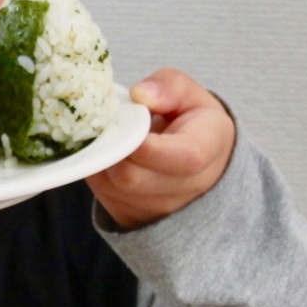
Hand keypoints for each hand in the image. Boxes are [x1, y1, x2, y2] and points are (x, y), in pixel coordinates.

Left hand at [86, 69, 236, 231]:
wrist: (202, 163)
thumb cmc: (194, 123)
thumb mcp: (190, 94)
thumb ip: (168, 87)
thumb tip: (140, 96)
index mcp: (207, 151)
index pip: (180, 158)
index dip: (145, 143)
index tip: (125, 121)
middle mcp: (187, 190)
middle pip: (132, 177)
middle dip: (113, 148)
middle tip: (108, 125)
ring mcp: (160, 210)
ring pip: (112, 188)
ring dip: (102, 160)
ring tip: (112, 139)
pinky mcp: (134, 218)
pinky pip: (103, 196)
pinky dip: (99, 173)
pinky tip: (110, 156)